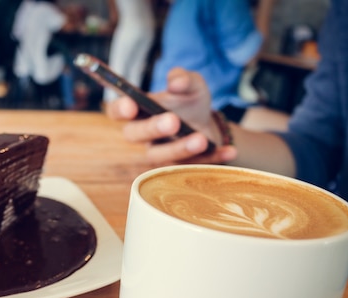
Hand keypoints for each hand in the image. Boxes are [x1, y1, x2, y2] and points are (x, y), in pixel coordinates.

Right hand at [105, 68, 236, 165]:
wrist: (208, 124)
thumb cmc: (190, 102)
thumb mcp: (192, 84)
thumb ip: (183, 78)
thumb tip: (176, 83)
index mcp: (140, 110)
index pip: (117, 110)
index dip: (120, 109)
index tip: (131, 105)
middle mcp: (144, 135)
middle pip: (134, 135)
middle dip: (152, 128)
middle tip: (173, 121)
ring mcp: (160, 153)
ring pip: (159, 156)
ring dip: (180, 148)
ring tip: (201, 139)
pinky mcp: (179, 168)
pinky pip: (190, 167)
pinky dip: (211, 159)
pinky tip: (229, 151)